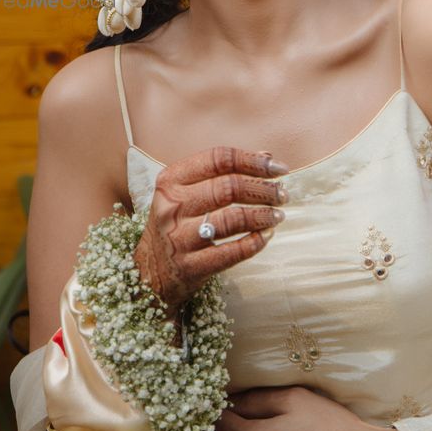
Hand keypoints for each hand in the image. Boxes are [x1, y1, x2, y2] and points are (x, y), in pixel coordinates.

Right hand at [134, 146, 286, 309]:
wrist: (149, 272)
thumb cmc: (176, 224)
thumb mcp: (186, 193)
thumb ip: (223, 173)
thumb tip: (267, 157)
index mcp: (171, 180)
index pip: (218, 159)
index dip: (252, 161)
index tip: (277, 169)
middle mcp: (172, 206)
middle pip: (228, 188)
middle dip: (263, 189)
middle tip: (282, 194)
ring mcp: (178, 237)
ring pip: (232, 219)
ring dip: (263, 215)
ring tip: (278, 215)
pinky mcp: (190, 266)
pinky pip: (231, 252)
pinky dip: (255, 243)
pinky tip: (266, 236)